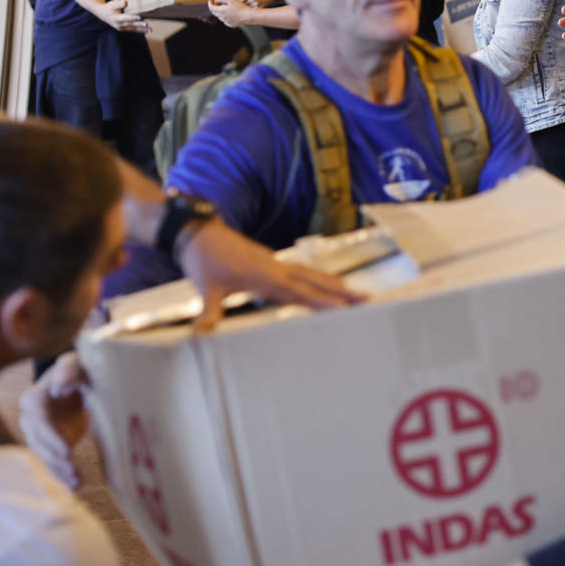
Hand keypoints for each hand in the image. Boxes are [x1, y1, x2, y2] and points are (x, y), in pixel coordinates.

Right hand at [17, 351, 90, 488]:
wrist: (78, 382)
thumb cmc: (77, 369)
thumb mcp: (75, 363)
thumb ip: (68, 370)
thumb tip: (60, 383)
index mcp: (34, 399)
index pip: (38, 421)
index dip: (50, 437)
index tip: (66, 450)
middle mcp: (30, 419)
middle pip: (39, 442)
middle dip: (54, 458)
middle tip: (72, 469)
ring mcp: (39, 434)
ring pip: (45, 455)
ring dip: (59, 470)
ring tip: (76, 481)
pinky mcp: (50, 445)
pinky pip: (52, 462)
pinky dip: (62, 474)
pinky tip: (75, 485)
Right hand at [95, 0, 150, 32]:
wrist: (102, 14)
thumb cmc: (109, 7)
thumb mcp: (112, 4)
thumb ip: (119, 3)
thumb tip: (126, 2)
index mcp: (117, 18)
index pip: (126, 18)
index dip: (133, 18)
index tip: (140, 17)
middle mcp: (119, 24)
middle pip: (131, 24)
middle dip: (139, 25)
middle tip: (147, 25)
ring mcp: (121, 28)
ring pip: (133, 29)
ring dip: (142, 30)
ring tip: (150, 30)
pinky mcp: (123, 29)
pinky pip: (132, 30)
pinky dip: (139, 30)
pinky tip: (145, 31)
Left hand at [175, 220, 361, 330]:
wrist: (198, 232)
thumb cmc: (202, 259)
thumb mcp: (205, 287)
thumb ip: (209, 311)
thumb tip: (202, 332)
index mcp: (264, 276)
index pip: (299, 292)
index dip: (322, 302)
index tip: (344, 309)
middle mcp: (275, 268)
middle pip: (315, 281)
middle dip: (341, 292)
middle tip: (366, 299)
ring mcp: (275, 263)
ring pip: (312, 274)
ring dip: (334, 284)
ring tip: (356, 292)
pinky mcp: (271, 261)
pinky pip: (302, 271)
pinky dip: (319, 278)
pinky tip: (327, 282)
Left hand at [206, 0, 256, 28]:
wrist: (248, 16)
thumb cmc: (240, 7)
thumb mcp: (231, 0)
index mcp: (221, 11)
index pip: (211, 8)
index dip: (209, 4)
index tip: (210, 1)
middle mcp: (222, 17)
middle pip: (215, 12)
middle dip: (215, 7)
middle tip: (219, 2)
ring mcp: (226, 22)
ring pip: (220, 17)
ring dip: (220, 12)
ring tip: (226, 7)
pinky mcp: (230, 24)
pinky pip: (225, 20)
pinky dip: (225, 16)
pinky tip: (231, 13)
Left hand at [235, 0, 281, 7]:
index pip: (239, 0)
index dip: (236, 1)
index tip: (235, 1)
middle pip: (242, 5)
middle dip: (240, 5)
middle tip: (238, 5)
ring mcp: (257, 4)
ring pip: (248, 9)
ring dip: (246, 8)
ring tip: (243, 7)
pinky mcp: (261, 7)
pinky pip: (253, 11)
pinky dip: (251, 10)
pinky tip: (251, 8)